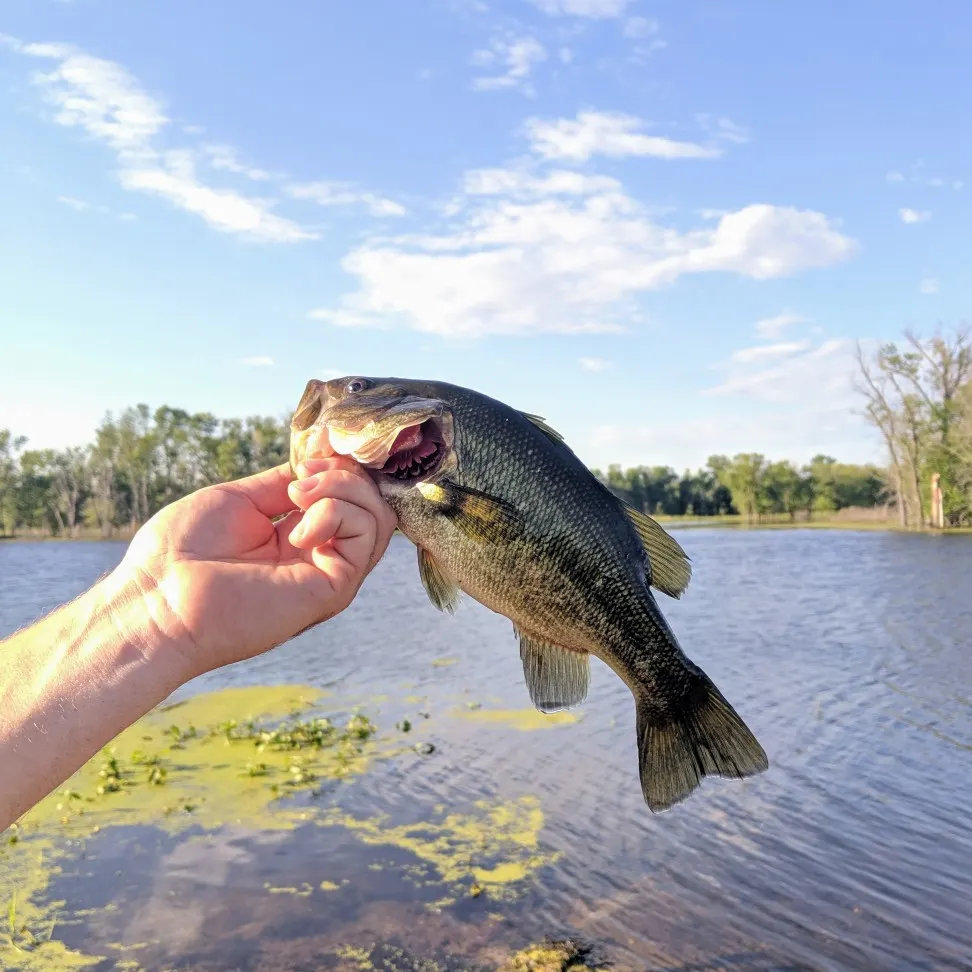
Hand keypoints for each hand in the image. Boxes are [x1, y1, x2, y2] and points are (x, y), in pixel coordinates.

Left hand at [118, 457, 396, 678]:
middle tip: (303, 477)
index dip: (338, 462)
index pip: (345, 494)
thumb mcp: (238, 499)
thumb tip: (320, 459)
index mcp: (295, 537)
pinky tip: (297, 529)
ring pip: (377, 516)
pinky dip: (338, 514)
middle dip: (345, 471)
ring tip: (299, 496)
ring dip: (344, 488)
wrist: (156, 601)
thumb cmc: (180, 553)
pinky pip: (366, 535)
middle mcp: (318, 555)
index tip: (317, 443)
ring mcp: (328, 573)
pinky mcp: (333, 589)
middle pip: (369, 501)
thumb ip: (283, 483)